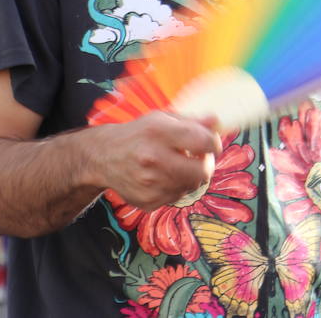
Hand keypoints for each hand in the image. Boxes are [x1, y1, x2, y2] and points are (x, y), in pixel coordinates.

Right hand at [90, 111, 220, 212]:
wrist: (103, 157)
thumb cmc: (137, 135)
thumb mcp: (161, 118)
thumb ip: (191, 121)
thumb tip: (216, 121)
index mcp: (159, 132)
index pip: (204, 141)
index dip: (214, 143)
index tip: (212, 143)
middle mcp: (154, 158)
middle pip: (203, 171)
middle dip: (207, 164)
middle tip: (200, 158)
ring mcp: (150, 184)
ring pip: (192, 186)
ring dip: (191, 176)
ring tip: (177, 165)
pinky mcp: (148, 201)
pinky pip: (177, 197)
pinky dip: (177, 187)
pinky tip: (164, 176)